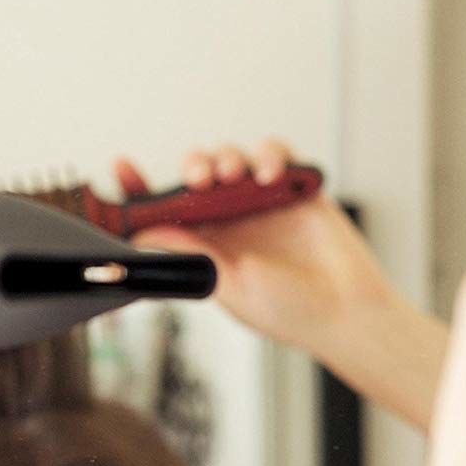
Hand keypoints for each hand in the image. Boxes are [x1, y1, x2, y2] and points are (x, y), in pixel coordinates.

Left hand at [117, 142, 403, 358]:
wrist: (344, 310)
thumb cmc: (287, 311)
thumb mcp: (227, 283)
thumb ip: (188, 253)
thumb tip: (142, 235)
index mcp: (205, 245)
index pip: (163, 210)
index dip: (140, 189)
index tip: (121, 168)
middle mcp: (229, 220)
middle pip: (198, 174)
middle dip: (193, 165)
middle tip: (199, 179)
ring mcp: (260, 201)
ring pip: (233, 159)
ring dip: (227, 158)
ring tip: (233, 175)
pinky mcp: (293, 187)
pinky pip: (275, 154)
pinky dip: (269, 154)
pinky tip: (269, 174)